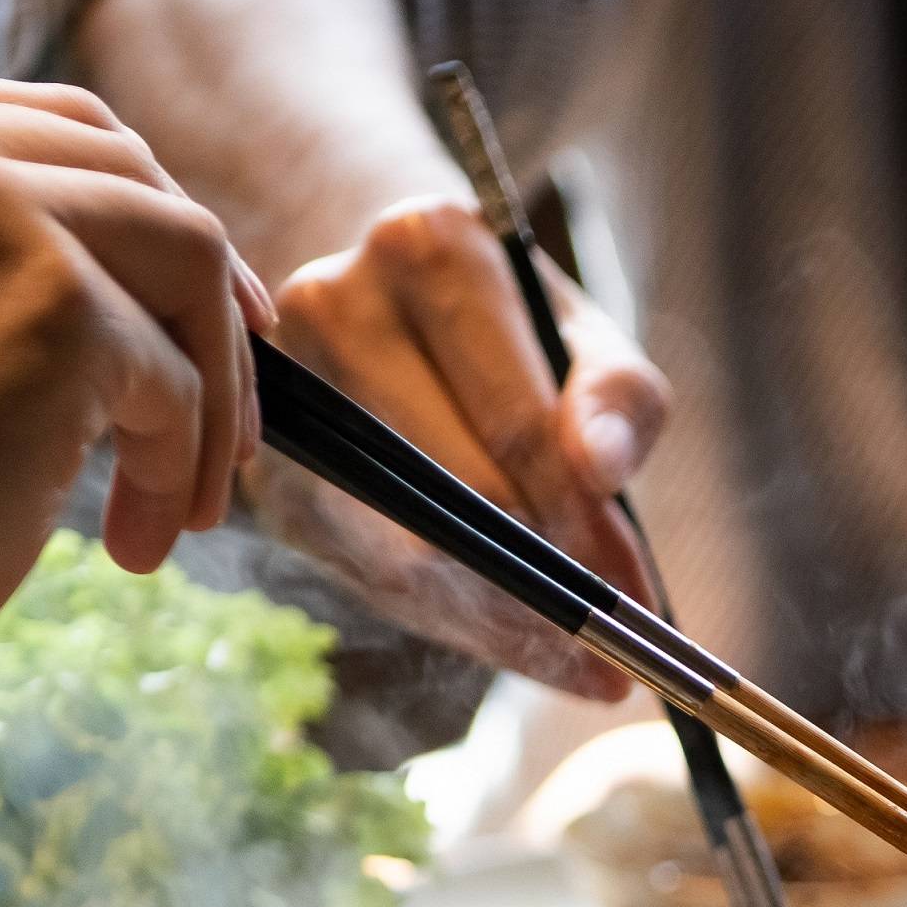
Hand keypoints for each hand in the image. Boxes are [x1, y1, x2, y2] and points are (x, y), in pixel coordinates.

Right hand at [0, 72, 268, 733]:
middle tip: (224, 429)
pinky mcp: (53, 306)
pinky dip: (179, 470)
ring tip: (180, 505)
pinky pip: (179, 381)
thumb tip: (156, 258)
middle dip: (204, 305)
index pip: (57, 128)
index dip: (152, 217)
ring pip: (188, 264)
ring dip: (210, 397)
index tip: (204, 315)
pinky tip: (137, 544)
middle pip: (140, 180)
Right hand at [249, 196, 668, 695]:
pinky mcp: (268, 468)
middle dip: (548, 577)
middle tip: (618, 644)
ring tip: (576, 658)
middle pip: (457, 487)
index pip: (516, 420)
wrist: (386, 295)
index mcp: (427, 248)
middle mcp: (335, 301)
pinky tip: (509, 641)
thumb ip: (617, 395)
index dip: (582, 523)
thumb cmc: (505, 324)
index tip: (637, 601)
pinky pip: (366, 573)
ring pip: (406, 546)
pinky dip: (449, 618)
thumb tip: (602, 472)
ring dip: (501, 616)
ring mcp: (285, 389)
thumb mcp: (581, 334)